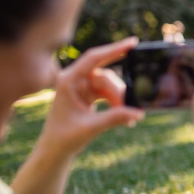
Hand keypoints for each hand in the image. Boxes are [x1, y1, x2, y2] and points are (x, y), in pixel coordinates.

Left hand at [40, 37, 144, 157]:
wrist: (55, 150)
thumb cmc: (65, 138)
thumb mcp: (91, 127)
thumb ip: (114, 118)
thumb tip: (138, 112)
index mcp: (67, 81)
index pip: (93, 58)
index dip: (114, 49)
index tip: (133, 43)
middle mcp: (74, 80)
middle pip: (105, 76)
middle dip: (119, 92)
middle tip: (130, 109)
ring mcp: (81, 87)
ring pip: (109, 85)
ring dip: (119, 100)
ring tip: (127, 118)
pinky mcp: (88, 95)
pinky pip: (108, 93)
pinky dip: (117, 103)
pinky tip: (124, 116)